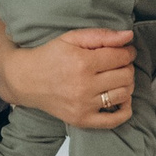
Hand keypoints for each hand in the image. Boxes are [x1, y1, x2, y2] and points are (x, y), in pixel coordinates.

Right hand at [0, 21, 136, 129]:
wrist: (26, 80)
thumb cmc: (50, 56)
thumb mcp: (72, 38)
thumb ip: (101, 35)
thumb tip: (129, 35)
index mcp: (83, 62)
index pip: (121, 57)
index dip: (128, 52)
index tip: (125, 50)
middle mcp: (84, 86)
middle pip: (125, 76)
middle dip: (127, 66)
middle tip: (119, 63)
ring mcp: (83, 105)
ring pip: (124, 95)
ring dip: (127, 84)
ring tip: (117, 78)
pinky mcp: (82, 120)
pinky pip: (114, 120)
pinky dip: (125, 109)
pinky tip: (120, 98)